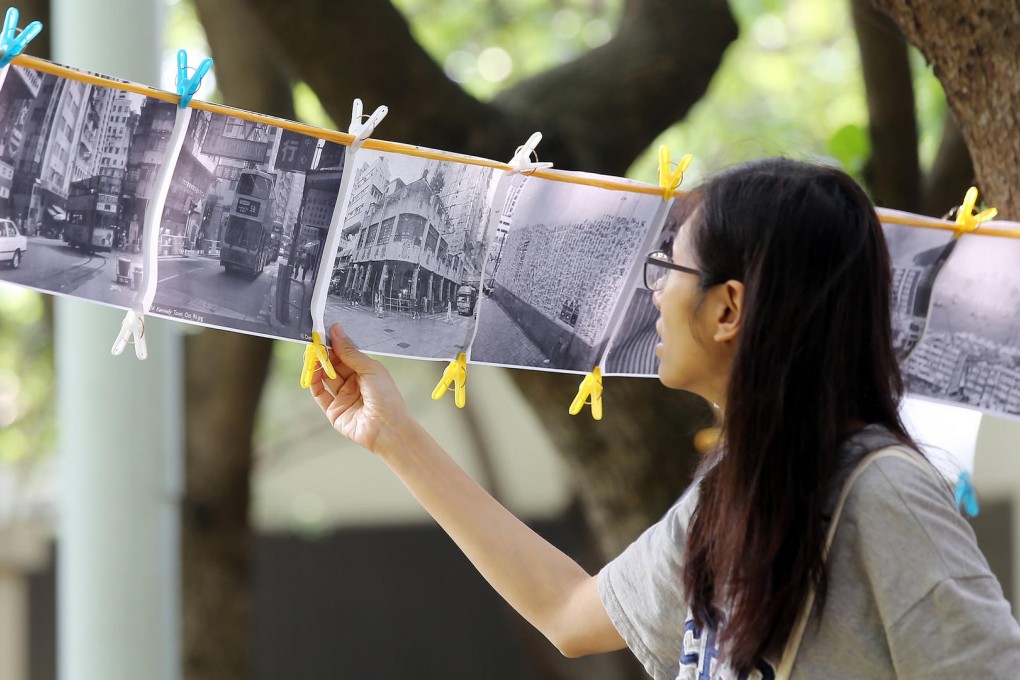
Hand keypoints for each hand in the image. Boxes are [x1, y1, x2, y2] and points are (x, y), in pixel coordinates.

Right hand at [309, 323, 413, 455]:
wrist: (388, 428)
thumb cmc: (386, 397)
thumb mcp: (370, 368)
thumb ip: (350, 352)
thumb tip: (336, 330)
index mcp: (366, 372)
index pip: (346, 355)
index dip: (334, 344)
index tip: (323, 334)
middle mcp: (354, 383)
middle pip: (334, 365)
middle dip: (323, 354)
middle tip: (313, 344)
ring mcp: (344, 397)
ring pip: (325, 378)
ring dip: (317, 366)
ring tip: (311, 356)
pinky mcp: (334, 410)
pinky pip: (320, 394)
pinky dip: (314, 383)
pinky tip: (311, 372)